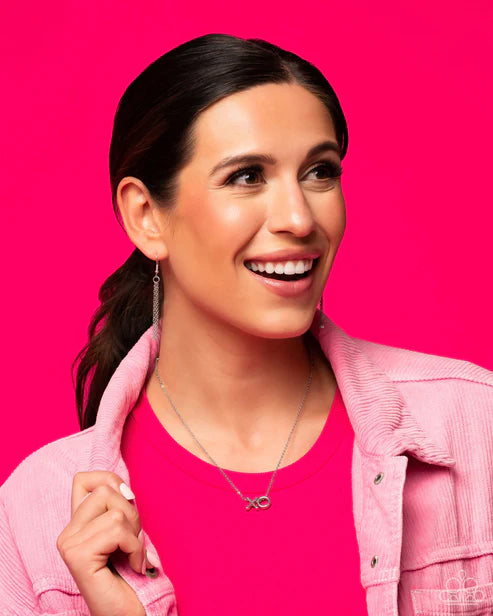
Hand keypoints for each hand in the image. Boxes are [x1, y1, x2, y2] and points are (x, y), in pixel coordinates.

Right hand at [56, 470, 149, 615]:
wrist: (130, 612)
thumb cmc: (132, 573)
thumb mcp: (128, 530)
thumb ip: (119, 505)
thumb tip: (124, 488)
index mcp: (77, 524)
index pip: (84, 478)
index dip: (110, 481)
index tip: (126, 504)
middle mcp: (67, 533)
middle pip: (105, 490)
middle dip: (131, 513)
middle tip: (131, 542)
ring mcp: (68, 544)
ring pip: (115, 512)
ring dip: (135, 534)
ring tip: (131, 556)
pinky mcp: (77, 556)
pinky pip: (118, 531)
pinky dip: (135, 548)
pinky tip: (133, 566)